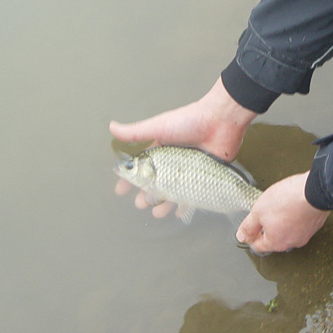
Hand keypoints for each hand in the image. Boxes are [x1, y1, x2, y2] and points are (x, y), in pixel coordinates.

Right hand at [112, 77, 257, 216]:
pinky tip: (178, 211)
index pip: (141, 168)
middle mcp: (174, 161)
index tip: (120, 191)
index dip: (129, 179)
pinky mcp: (205, 175)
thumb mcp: (159, 126)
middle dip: (146, 195)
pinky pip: (192, 193)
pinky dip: (184, 204)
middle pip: (156, 183)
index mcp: (162, 149)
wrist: (221, 121)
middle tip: (140, 203)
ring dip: (163, 203)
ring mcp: (189, 169)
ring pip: (172, 191)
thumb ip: (136, 132)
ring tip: (157, 211)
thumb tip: (111, 127)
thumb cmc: (190, 121)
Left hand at [236, 172, 329, 253]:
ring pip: (289, 230)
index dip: (251, 235)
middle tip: (266, 211)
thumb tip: (242, 236)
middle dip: (268, 226)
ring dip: (283, 221)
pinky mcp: (315, 224)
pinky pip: (301, 223)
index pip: (258, 246)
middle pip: (274, 238)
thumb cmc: (288, 200)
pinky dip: (296, 216)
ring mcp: (306, 234)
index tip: (250, 226)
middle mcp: (292, 242)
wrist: (314, 190)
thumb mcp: (258, 211)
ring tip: (281, 205)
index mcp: (276, 242)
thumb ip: (248, 226)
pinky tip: (293, 203)